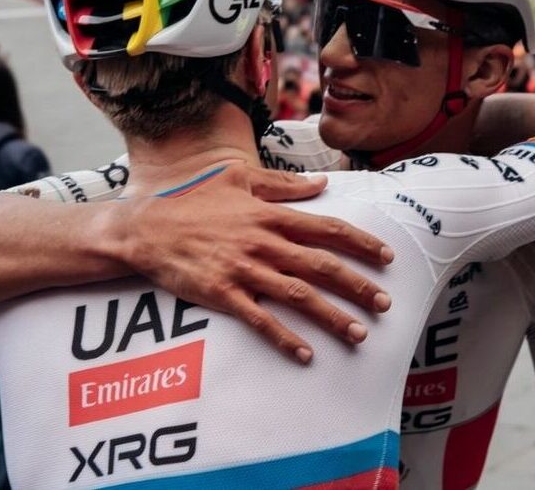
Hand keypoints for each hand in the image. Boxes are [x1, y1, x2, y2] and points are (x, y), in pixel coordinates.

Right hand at [120, 164, 393, 362]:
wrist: (146, 229)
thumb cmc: (193, 202)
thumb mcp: (239, 179)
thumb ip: (282, 184)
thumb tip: (320, 184)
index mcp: (270, 215)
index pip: (327, 229)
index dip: (361, 243)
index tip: (387, 257)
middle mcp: (263, 242)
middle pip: (322, 266)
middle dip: (358, 285)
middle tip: (386, 303)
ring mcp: (243, 270)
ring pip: (298, 295)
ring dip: (332, 316)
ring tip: (359, 334)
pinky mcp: (223, 294)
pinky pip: (260, 320)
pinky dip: (285, 338)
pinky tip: (305, 354)